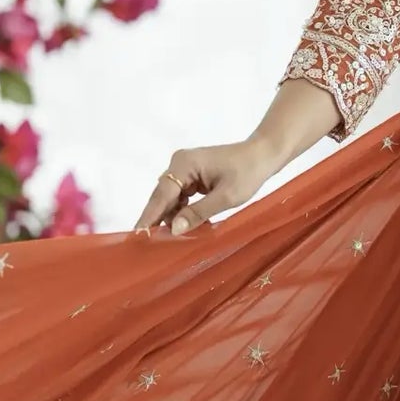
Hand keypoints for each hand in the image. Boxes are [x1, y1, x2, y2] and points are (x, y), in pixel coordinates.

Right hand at [133, 141, 275, 234]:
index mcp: (184, 164)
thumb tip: (174, 229)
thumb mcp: (226, 197)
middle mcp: (179, 164)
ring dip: (173, 218)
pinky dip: (183, 212)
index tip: (137, 236)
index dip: (150, 216)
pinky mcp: (191, 177)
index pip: (162, 194)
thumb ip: (199, 213)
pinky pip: (180, 198)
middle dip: (159, 219)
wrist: (262, 155)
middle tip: (152, 245)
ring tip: (172, 240)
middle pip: (162, 197)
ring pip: (170, 199)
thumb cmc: (248, 173)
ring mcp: (184, 169)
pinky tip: (187, 226)